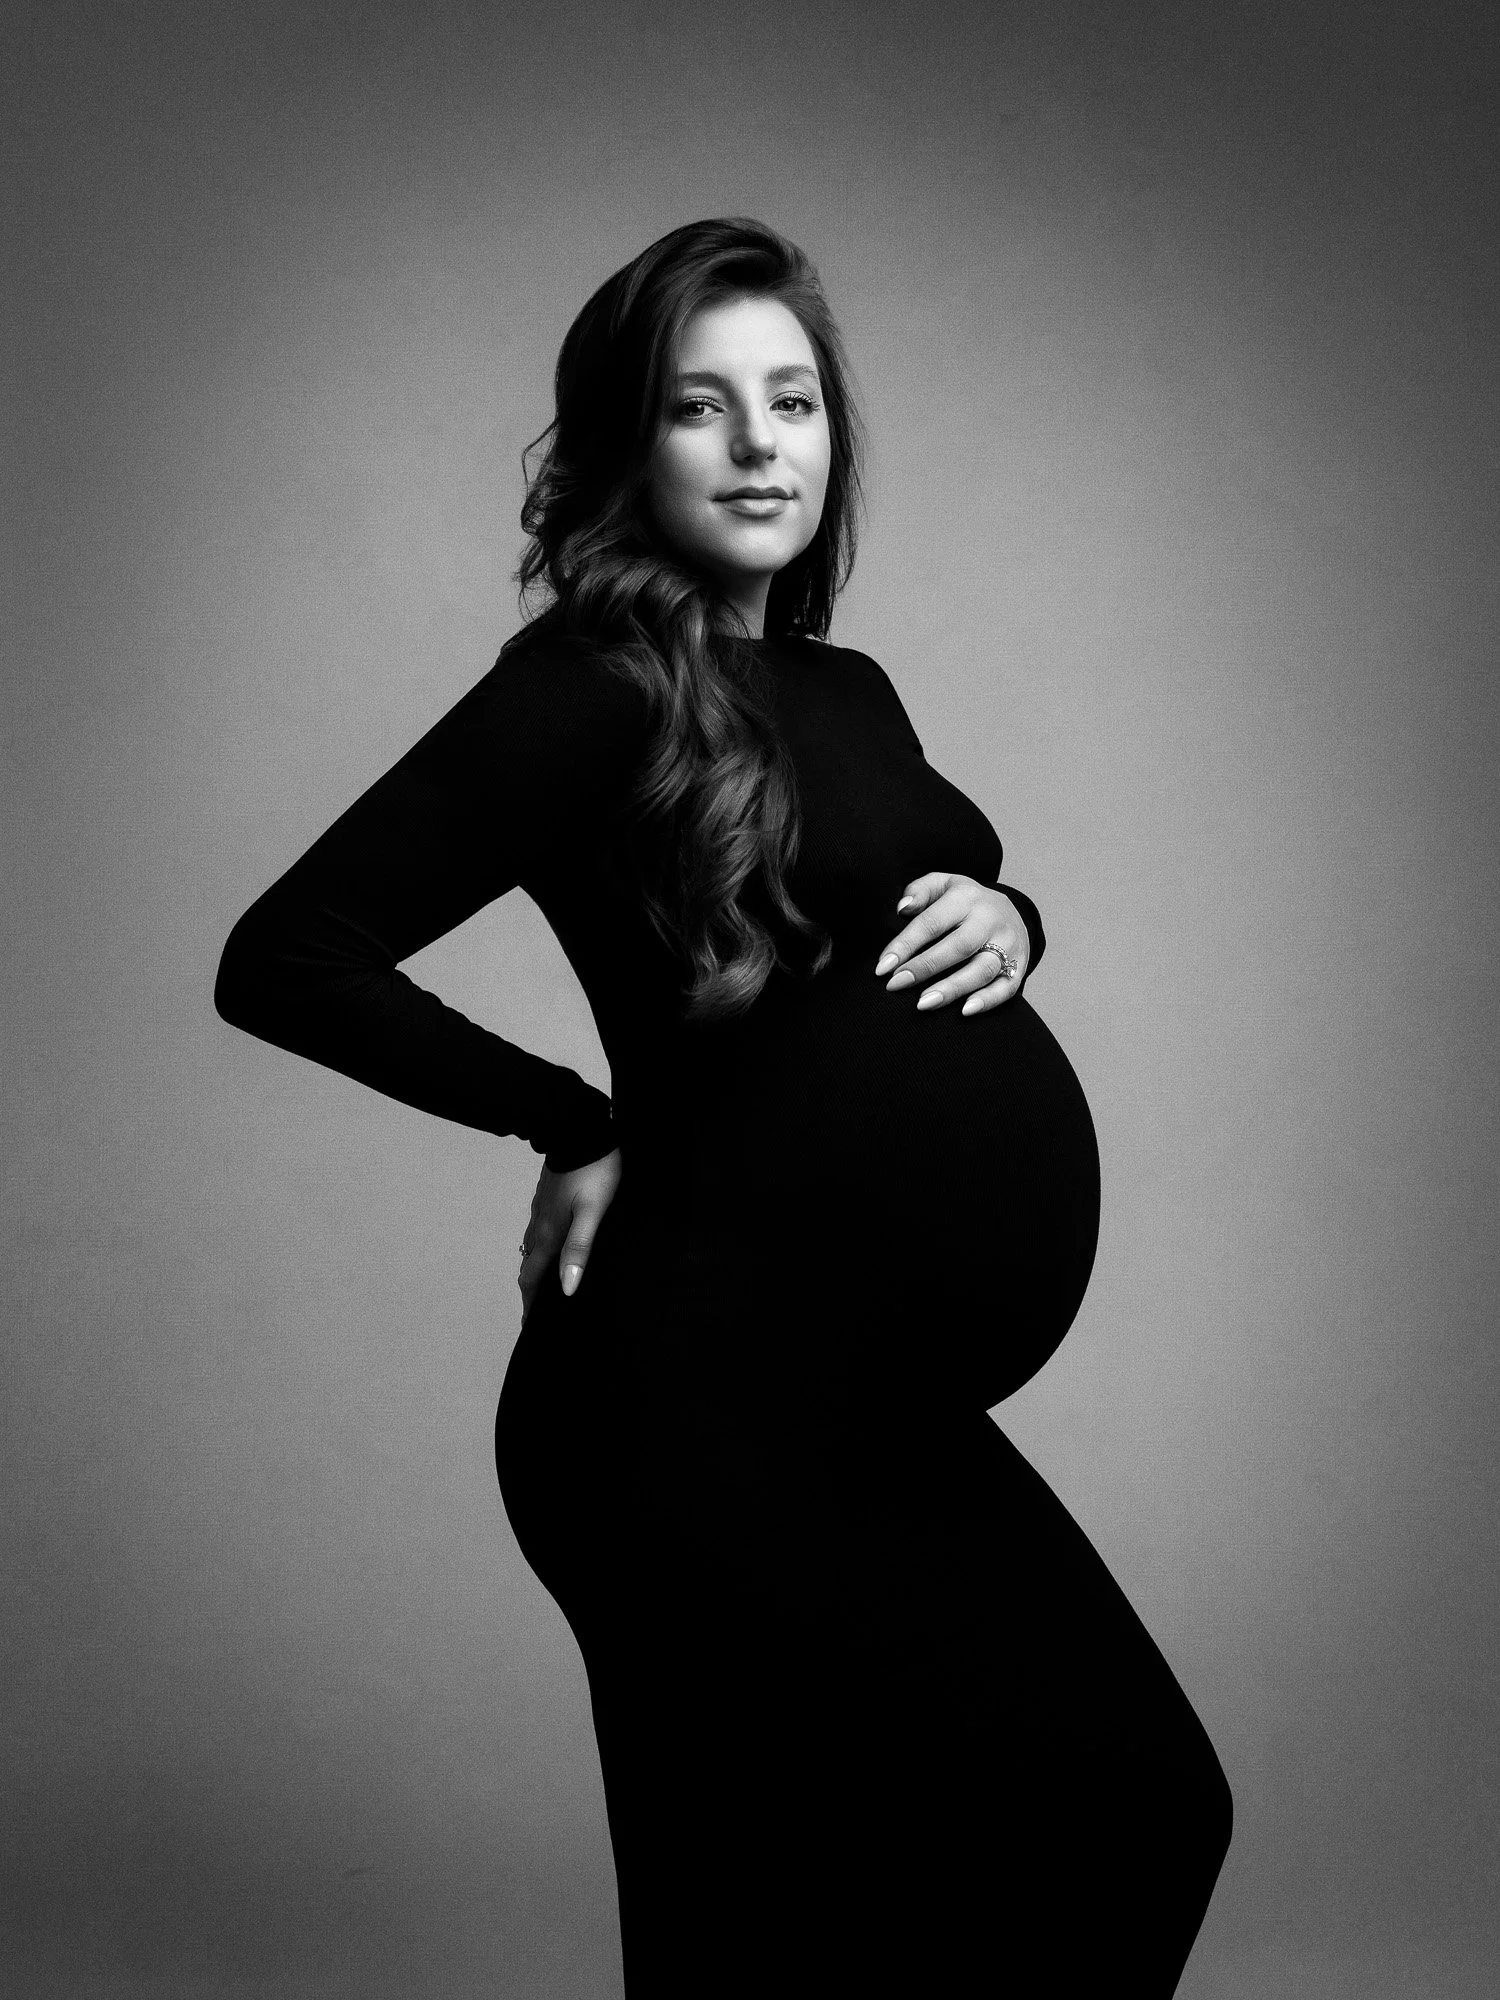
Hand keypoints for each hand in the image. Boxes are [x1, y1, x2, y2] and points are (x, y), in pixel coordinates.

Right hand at [518, 1147, 622, 1323]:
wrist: (581, 1127)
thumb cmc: (594, 1170)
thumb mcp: (593, 1213)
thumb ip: (579, 1249)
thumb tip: (566, 1288)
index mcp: (549, 1232)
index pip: (532, 1276)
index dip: (531, 1303)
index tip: (530, 1325)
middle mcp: (540, 1221)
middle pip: (529, 1263)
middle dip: (532, 1289)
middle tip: (538, 1310)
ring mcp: (542, 1206)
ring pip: (534, 1243)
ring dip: (537, 1265)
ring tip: (547, 1281)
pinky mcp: (549, 1193)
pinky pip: (540, 1225)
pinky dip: (544, 1243)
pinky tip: (556, 1241)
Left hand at [874, 872, 1028, 1015]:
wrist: (1012, 911)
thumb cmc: (965, 903)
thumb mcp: (943, 884)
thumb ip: (919, 891)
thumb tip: (902, 908)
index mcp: (966, 897)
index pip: (931, 922)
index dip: (905, 945)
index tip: (883, 967)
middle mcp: (990, 920)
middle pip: (958, 946)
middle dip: (924, 967)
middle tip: (896, 985)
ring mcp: (1008, 944)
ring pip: (982, 969)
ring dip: (952, 988)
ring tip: (924, 1003)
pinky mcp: (1020, 966)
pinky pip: (1006, 987)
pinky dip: (987, 1000)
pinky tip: (964, 1011)